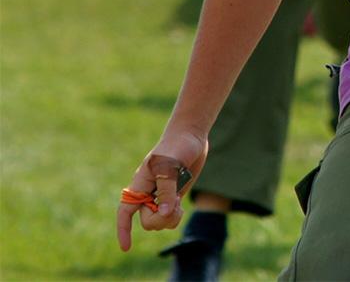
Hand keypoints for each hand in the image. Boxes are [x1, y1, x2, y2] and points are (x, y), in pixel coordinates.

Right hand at [117, 135, 206, 251]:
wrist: (191, 135)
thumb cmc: (177, 145)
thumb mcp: (170, 165)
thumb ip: (167, 189)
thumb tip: (163, 213)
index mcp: (140, 184)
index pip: (125, 211)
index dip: (123, 230)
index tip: (126, 247)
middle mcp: (148, 192)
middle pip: (147, 221)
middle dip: (161, 220)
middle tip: (175, 205)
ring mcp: (161, 195)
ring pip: (159, 221)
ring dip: (170, 219)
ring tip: (179, 202)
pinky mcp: (173, 195)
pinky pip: (170, 216)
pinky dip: (175, 216)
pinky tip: (181, 203)